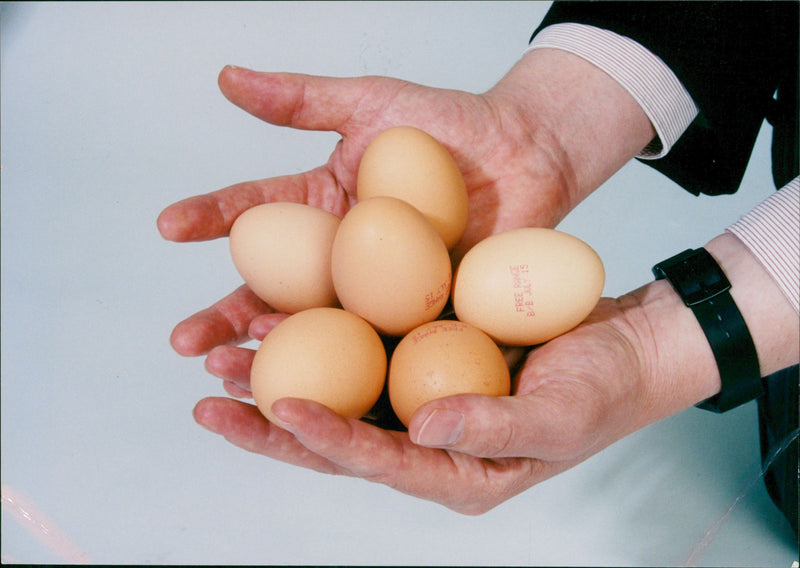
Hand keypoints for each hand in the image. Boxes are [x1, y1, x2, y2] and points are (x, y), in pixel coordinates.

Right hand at [157, 49, 652, 373]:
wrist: (527, 152)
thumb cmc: (451, 124)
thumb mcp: (370, 103)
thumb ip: (300, 100)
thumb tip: (225, 79)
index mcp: (322, 208)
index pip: (255, 215)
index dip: (210, 219)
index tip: (168, 227)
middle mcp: (341, 258)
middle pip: (273, 291)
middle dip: (226, 316)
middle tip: (186, 341)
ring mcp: (378, 292)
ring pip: (317, 329)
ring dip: (272, 354)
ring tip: (230, 371)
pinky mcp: (419, 316)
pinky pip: (378, 343)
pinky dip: (346, 369)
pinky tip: (313, 388)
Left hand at [189, 286, 700, 513]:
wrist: (627, 345)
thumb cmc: (604, 390)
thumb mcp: (558, 417)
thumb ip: (491, 427)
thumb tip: (424, 427)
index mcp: (455, 470)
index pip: (377, 462)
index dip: (326, 439)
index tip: (278, 409)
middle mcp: (427, 439)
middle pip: (336, 436)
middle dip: (270, 423)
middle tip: (210, 402)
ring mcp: (421, 396)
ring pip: (338, 391)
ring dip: (279, 376)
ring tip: (222, 357)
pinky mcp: (423, 355)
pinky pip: (362, 348)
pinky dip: (319, 335)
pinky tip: (278, 314)